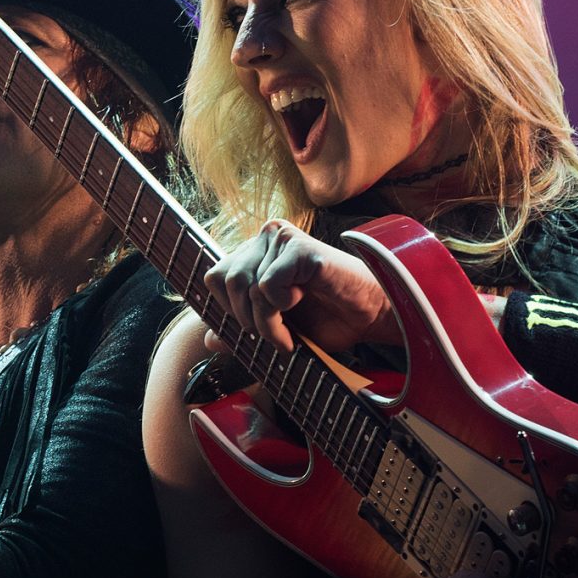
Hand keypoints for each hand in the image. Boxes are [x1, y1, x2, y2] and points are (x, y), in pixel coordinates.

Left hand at [205, 220, 393, 356]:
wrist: (371, 317)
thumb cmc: (328, 318)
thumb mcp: (276, 329)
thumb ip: (243, 330)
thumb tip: (207, 341)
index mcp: (257, 251)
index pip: (215, 277)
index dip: (230, 310)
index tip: (257, 330)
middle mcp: (267, 237)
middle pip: (226, 280)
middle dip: (246, 320)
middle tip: (277, 338)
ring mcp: (283, 238)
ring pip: (247, 285)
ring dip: (265, 322)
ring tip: (288, 336)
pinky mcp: (300, 247)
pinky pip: (268, 284)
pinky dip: (280, 308)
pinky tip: (302, 307)